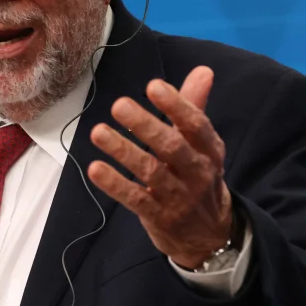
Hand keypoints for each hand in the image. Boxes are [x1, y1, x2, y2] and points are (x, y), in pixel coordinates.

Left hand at [88, 66, 232, 268]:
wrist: (209, 235)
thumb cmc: (198, 176)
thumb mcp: (202, 145)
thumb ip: (195, 106)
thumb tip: (203, 70)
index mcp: (210, 150)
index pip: (196, 125)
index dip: (177, 105)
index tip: (153, 86)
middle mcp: (198, 173)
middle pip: (172, 147)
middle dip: (146, 125)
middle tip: (119, 105)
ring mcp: (178, 197)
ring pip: (150, 172)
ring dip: (123, 151)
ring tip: (98, 132)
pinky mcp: (159, 217)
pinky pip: (135, 199)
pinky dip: (115, 184)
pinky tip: (95, 168)